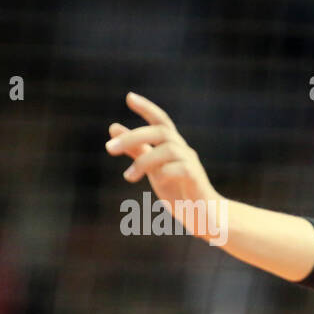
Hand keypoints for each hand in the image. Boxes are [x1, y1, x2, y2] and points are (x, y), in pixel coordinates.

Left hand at [105, 92, 221, 237]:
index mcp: (172, 146)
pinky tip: (156, 183)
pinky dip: (164, 173)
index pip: (161, 120)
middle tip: (109, 149)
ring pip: (168, 149)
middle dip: (133, 137)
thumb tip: (113, 128)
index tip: (129, 97)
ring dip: (143, 160)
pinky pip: (180, 169)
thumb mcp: (153, 169)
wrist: (204, 216)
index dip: (147, 108)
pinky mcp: (196, 179)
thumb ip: (136, 149)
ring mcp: (192, 164)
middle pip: (161, 131)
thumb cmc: (179, 191)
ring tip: (128, 176)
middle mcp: (184, 150)